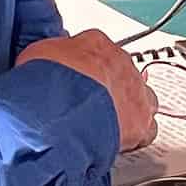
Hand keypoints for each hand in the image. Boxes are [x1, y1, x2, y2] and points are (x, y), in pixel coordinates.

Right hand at [16, 30, 157, 151]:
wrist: (60, 110)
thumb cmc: (46, 82)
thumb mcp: (38, 56)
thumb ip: (51, 58)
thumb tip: (46, 62)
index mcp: (95, 44)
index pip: (98, 50)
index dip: (88, 70)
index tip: (79, 80)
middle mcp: (121, 63)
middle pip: (123, 74)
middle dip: (110, 89)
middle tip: (91, 105)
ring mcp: (135, 92)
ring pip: (144, 98)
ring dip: (129, 109)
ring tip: (109, 124)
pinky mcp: (141, 123)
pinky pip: (148, 129)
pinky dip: (137, 136)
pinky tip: (122, 142)